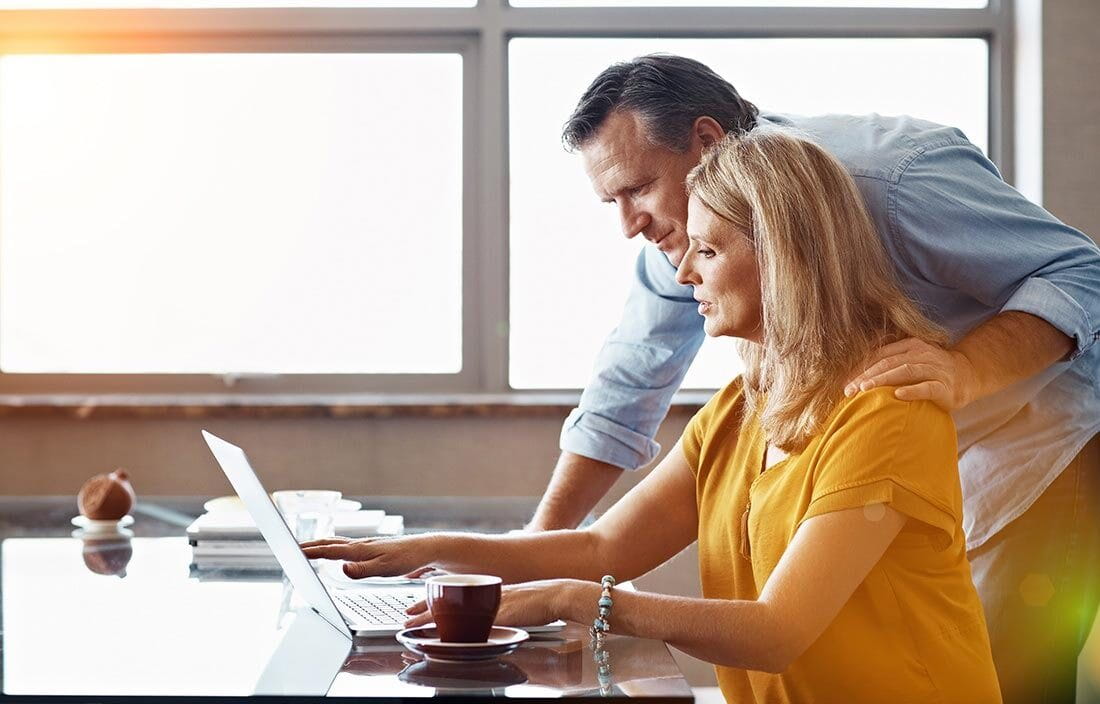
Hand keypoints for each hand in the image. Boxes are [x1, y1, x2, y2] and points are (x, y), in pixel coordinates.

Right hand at [299, 535, 440, 578]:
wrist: (423, 549)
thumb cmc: (406, 559)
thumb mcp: (385, 569)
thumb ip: (362, 570)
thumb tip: (341, 569)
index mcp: (359, 550)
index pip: (330, 549)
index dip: (311, 551)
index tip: (293, 551)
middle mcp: (360, 545)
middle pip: (330, 543)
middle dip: (311, 545)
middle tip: (293, 548)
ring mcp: (365, 546)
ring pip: (337, 543)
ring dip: (320, 545)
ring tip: (307, 549)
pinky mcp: (370, 549)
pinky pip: (345, 547)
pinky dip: (333, 548)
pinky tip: (335, 553)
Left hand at [403, 579, 584, 628]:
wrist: (560, 594)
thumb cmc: (544, 600)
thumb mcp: (519, 601)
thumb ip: (505, 606)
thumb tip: (499, 613)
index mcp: (489, 591)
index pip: (456, 594)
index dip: (438, 600)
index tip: (420, 604)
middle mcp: (485, 595)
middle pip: (450, 601)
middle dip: (426, 608)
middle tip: (407, 614)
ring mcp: (490, 604)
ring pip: (454, 610)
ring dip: (431, 618)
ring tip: (413, 621)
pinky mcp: (497, 613)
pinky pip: (469, 622)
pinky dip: (453, 627)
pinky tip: (441, 633)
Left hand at [843, 338, 978, 410]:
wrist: (968, 375)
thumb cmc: (930, 372)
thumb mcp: (910, 361)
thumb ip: (889, 364)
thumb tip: (855, 376)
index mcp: (909, 345)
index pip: (880, 355)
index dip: (860, 367)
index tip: (843, 381)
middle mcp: (921, 354)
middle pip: (888, 363)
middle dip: (865, 376)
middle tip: (848, 390)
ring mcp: (934, 369)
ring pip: (905, 372)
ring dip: (882, 380)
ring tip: (865, 389)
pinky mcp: (945, 387)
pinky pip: (927, 387)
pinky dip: (912, 390)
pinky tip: (897, 395)